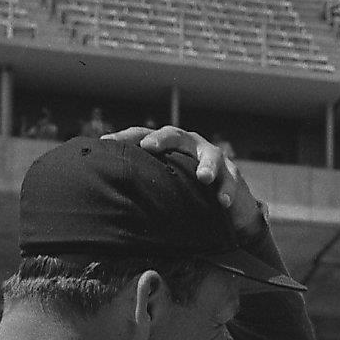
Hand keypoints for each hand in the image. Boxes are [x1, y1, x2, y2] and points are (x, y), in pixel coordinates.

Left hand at [109, 123, 261, 240]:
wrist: (227, 205)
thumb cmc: (188, 192)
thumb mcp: (165, 185)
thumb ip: (144, 184)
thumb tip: (107, 193)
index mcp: (169, 146)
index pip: (144, 135)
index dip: (126, 137)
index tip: (106, 142)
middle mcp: (190, 146)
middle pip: (176, 135)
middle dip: (163, 140)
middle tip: (149, 146)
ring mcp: (214, 158)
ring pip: (211, 156)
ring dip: (207, 166)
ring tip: (204, 178)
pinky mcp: (233, 175)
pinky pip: (232, 181)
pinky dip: (227, 191)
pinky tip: (222, 202)